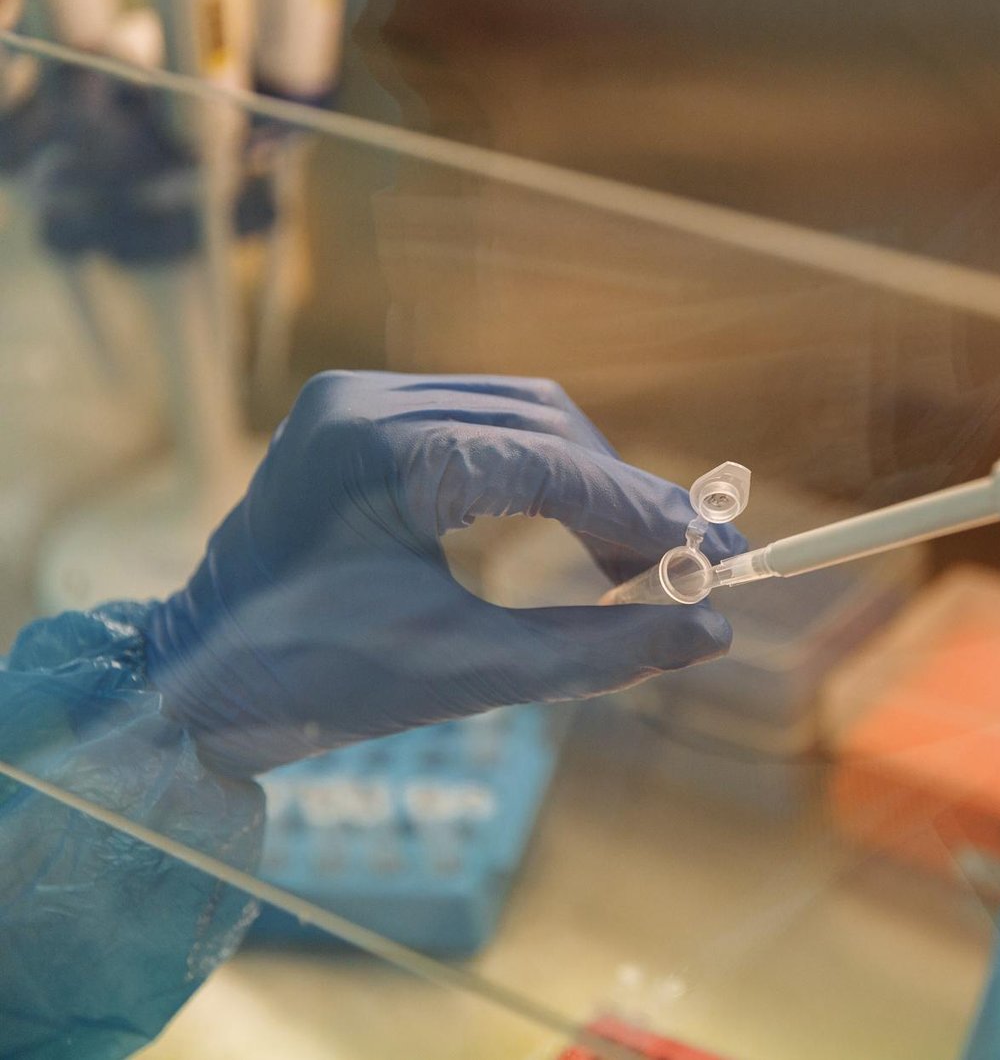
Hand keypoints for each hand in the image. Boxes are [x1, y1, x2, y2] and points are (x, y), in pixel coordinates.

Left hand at [145, 371, 742, 777]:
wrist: (195, 683)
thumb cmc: (319, 687)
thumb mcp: (470, 674)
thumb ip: (600, 649)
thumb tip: (713, 632)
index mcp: (379, 458)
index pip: (550, 463)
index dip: (647, 512)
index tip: (719, 557)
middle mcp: (364, 401)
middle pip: (545, 422)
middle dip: (625, 494)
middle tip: (691, 566)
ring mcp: (356, 397)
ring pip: (520, 413)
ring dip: (588, 478)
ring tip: (638, 560)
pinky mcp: (356, 413)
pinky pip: (479, 422)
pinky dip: (540, 471)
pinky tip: (573, 526)